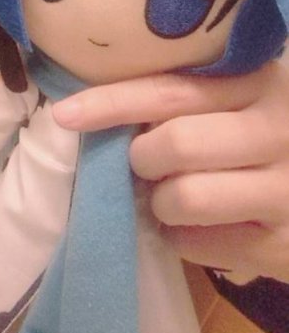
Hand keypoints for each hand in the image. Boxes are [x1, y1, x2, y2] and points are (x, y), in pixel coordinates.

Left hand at [52, 63, 288, 282]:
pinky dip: (184, 238)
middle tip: (147, 164)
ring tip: (174, 196)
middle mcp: (278, 132)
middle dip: (143, 159)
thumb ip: (188, 97)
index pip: (170, 91)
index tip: (65, 114)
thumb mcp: (240, 100)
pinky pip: (202, 245)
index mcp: (258, 85)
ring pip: (186, 197)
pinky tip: (200, 226)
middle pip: (176, 144)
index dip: (111, 102)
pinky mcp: (286, 247)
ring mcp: (288, 191)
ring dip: (162, 203)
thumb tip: (96, 108)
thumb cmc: (266, 137)